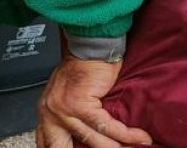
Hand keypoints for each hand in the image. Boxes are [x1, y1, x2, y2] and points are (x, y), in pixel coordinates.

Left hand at [36, 55, 151, 147]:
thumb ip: (70, 119)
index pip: (46, 142)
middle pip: (61, 147)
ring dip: (117, 146)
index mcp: (46, 112)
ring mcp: (63, 110)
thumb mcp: (68, 97)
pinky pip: (107, 127)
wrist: (90, 49)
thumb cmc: (82, 69)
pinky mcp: (80, 105)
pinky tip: (140, 138)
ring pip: (93, 140)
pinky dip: (127, 135)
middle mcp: (50, 112)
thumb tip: (82, 142)